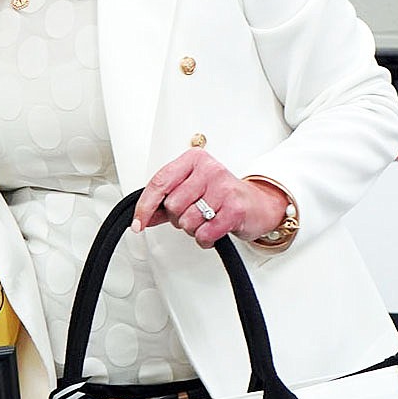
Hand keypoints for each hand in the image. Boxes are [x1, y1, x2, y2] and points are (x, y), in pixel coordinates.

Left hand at [132, 150, 288, 247]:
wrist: (260, 204)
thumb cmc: (223, 195)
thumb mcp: (192, 191)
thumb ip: (165, 201)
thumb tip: (142, 217)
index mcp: (194, 160)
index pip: (159, 182)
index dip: (144, 206)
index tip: (138, 223)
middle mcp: (209, 169)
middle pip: (172, 205)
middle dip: (177, 218)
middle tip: (194, 214)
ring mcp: (223, 188)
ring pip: (186, 221)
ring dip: (193, 229)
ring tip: (207, 220)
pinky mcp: (234, 208)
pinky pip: (204, 233)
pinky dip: (205, 239)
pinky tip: (213, 230)